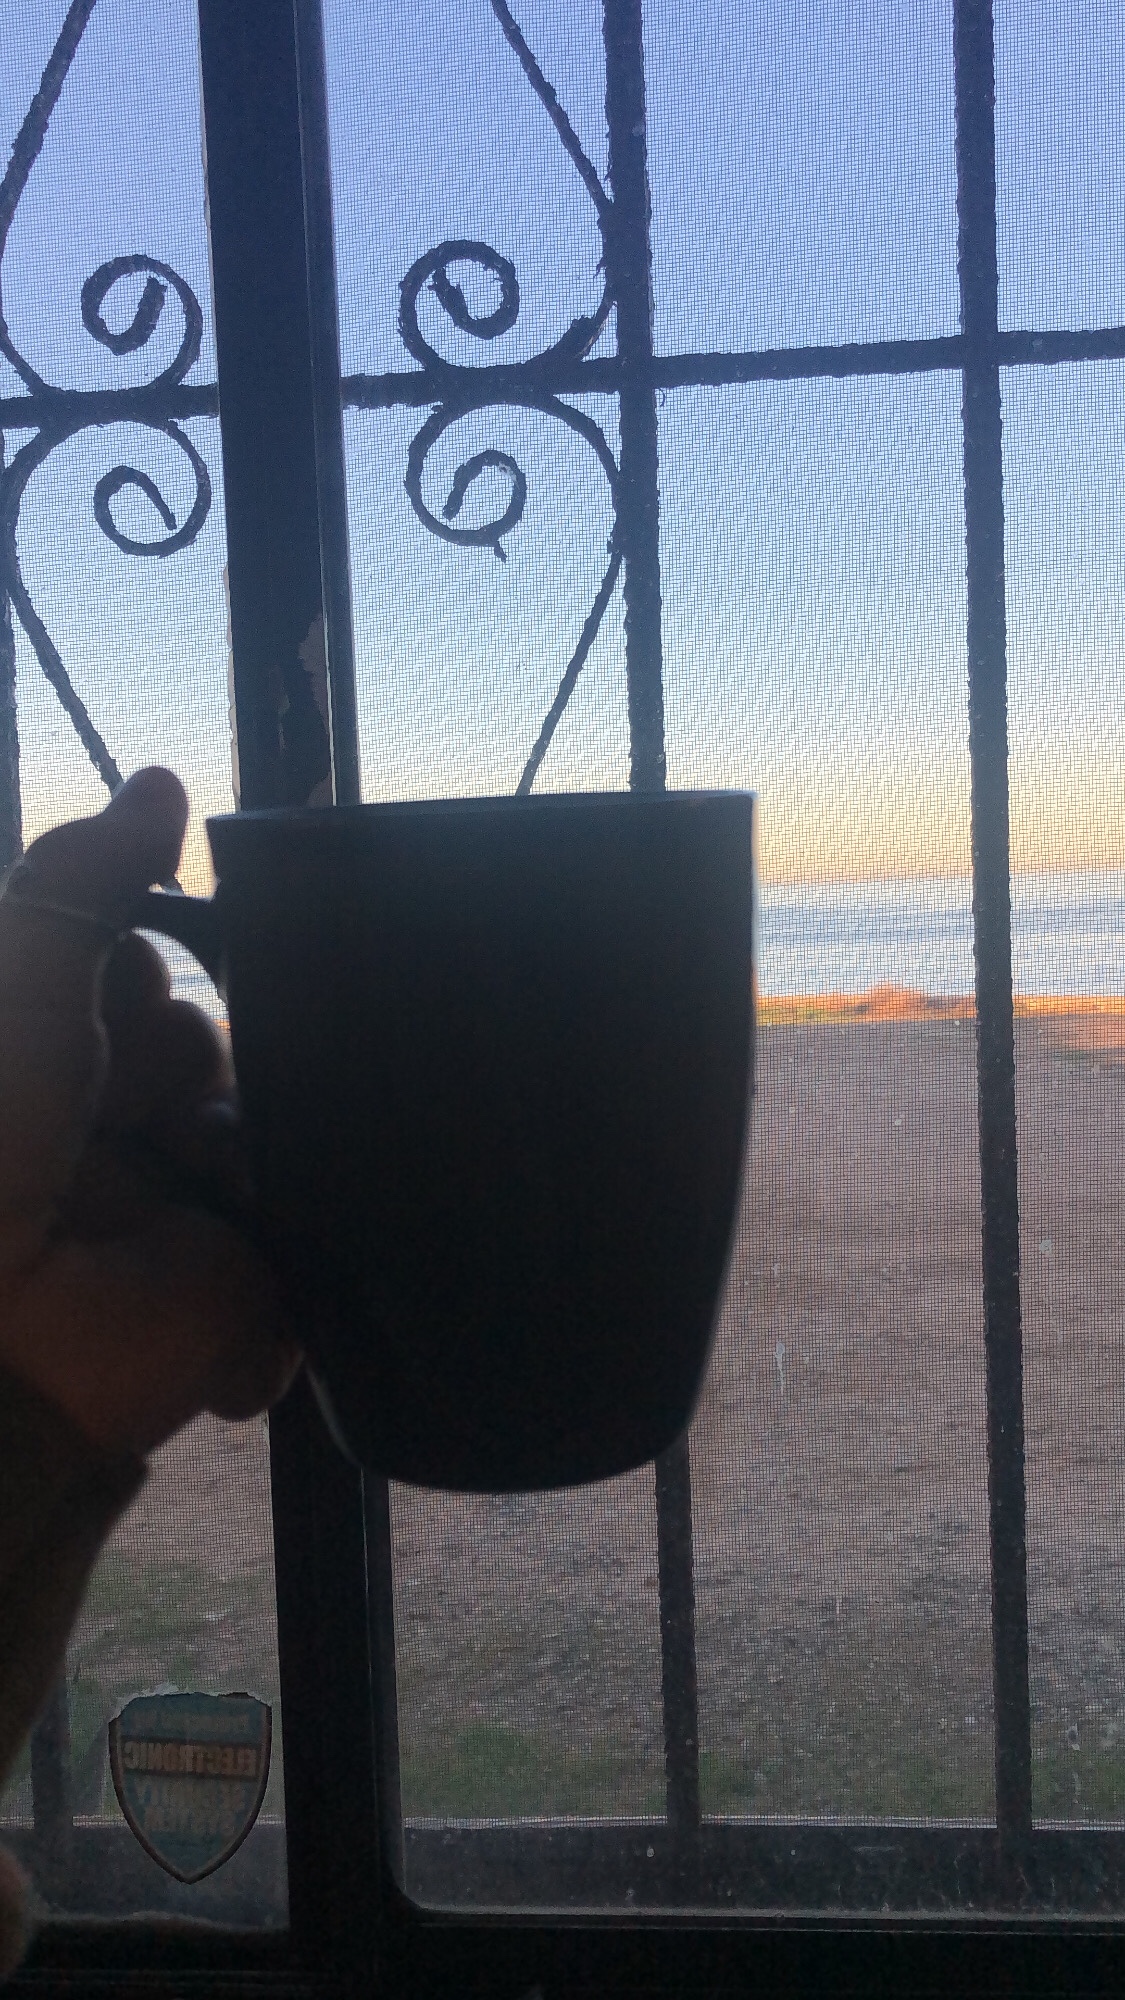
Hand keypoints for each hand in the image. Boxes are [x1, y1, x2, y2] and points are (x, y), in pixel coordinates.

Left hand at [0, 769, 300, 1459]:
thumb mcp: (17, 975)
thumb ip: (85, 876)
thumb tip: (164, 779)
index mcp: (49, 1065)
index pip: (144, 984)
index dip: (141, 982)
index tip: (110, 1009)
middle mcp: (112, 1134)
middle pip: (214, 1045)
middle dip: (184, 1062)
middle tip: (129, 1107)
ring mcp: (179, 1218)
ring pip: (271, 1128)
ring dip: (238, 1144)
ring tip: (190, 1175)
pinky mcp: (241, 1298)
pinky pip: (305, 1247)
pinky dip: (288, 1252)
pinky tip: (240, 1235)